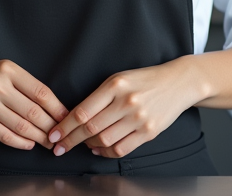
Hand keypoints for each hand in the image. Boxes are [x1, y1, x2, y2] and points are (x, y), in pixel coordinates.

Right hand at [0, 58, 68, 150]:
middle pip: (33, 111)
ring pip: (20, 126)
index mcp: (9, 70)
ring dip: (38, 137)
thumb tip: (53, 107)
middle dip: (51, 126)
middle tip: (61, 134)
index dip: (56, 107)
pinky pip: (4, 135)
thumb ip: (26, 85)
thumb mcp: (6, 70)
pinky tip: (29, 143)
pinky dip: (20, 142)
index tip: (66, 117)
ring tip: (48, 142)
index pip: (40, 92)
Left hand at [47, 59, 202, 158]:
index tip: (54, 135)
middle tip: (59, 147)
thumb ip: (99, 96)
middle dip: (70, 140)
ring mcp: (139, 118)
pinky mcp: (149, 132)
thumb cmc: (144, 79)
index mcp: (114, 86)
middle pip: (90, 128)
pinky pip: (122, 149)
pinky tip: (99, 149)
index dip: (65, 126)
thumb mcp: (118, 79)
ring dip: (89, 146)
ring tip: (83, 144)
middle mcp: (126, 102)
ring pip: (104, 141)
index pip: (83, 111)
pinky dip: (107, 153)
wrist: (177, 82)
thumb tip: (76, 118)